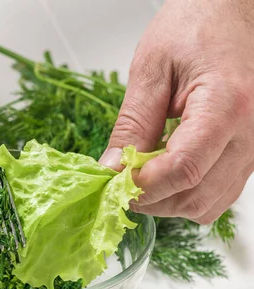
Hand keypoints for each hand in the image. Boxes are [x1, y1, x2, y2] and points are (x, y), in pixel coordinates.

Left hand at [99, 0, 253, 223]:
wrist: (230, 13)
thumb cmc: (195, 26)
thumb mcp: (151, 69)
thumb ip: (132, 123)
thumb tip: (112, 168)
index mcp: (227, 105)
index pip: (183, 169)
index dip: (143, 185)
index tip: (113, 181)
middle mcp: (250, 134)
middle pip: (196, 197)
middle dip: (151, 199)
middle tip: (119, 182)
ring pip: (208, 205)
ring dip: (167, 201)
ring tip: (141, 175)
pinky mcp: (248, 154)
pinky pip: (218, 194)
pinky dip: (186, 194)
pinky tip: (165, 172)